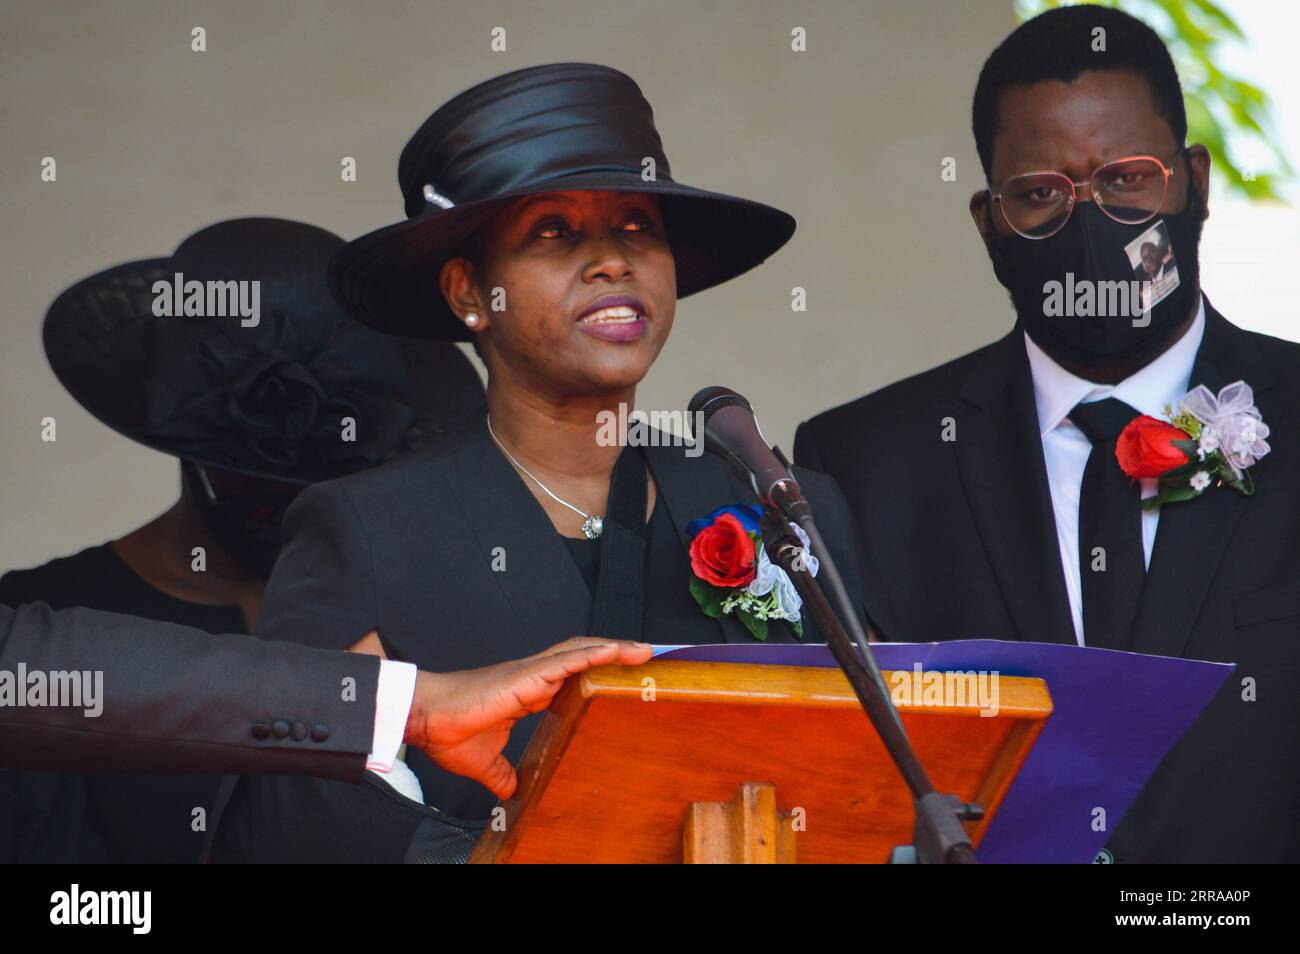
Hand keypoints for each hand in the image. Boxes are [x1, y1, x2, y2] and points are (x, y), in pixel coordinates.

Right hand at [397, 637, 651, 798]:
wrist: (425, 718)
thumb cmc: (448, 731)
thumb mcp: (485, 762)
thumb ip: (502, 774)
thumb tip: (511, 792)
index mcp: (527, 691)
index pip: (571, 675)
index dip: (596, 670)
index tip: (620, 673)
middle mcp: (533, 677)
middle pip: (582, 657)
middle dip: (614, 653)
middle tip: (646, 655)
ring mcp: (531, 673)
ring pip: (580, 653)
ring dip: (613, 649)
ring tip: (643, 649)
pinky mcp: (526, 676)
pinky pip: (566, 661)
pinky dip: (593, 654)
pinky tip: (614, 650)